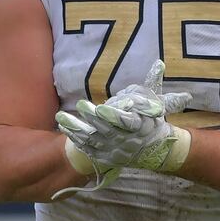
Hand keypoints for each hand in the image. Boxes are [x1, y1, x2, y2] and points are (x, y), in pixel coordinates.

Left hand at [56, 60, 191, 171]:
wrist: (152, 150)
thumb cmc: (150, 119)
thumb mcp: (155, 102)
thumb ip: (153, 83)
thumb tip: (158, 63)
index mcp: (142, 126)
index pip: (129, 123)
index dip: (115, 117)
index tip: (101, 108)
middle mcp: (129, 141)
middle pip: (108, 130)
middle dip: (93, 118)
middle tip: (80, 104)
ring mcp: (116, 150)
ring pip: (94, 140)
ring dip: (77, 128)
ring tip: (61, 116)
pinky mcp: (106, 156)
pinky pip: (87, 148)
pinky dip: (75, 138)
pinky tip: (64, 127)